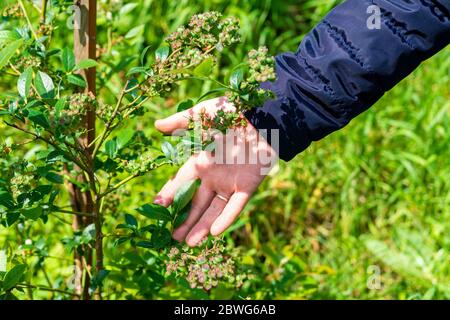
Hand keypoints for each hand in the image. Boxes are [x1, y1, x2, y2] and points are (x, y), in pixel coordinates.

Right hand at [154, 97, 276, 245]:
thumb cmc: (231, 113)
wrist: (263, 115)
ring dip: (202, 226)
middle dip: (184, 220)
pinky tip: (215, 233)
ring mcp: (230, 183)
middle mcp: (214, 176)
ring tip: (189, 244)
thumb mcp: (202, 116)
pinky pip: (236, 206)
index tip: (157, 206)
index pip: (182, 182)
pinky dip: (226, 218)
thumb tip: (156, 125)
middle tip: (172, 237)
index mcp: (202, 162)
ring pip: (214, 210)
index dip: (170, 193)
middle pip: (197, 203)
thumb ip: (180, 122)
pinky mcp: (247, 186)